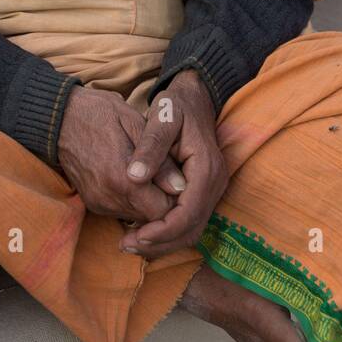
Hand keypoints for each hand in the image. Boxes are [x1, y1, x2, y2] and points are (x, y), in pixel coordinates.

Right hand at [57, 86, 176, 224]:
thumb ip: (159, 160)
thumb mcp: (135, 125)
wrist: (60, 117)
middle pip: (151, 219)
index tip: (179, 180)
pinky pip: (121, 211)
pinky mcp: (91, 203)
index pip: (163, 212)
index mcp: (123, 180)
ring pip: (136, 217)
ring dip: (148, 203)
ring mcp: (99, 203)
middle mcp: (109, 199)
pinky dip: (132, 200)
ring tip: (152, 177)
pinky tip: (134, 180)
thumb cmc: (100, 114)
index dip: (176, 199)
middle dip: (164, 203)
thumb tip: (180, 187)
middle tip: (169, 178)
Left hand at [119, 70, 228, 257]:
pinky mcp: (204, 191)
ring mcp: (212, 189)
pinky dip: (168, 231)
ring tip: (131, 242)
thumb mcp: (162, 116)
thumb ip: (150, 146)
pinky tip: (144, 230)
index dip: (161, 231)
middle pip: (191, 229)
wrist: (196, 97)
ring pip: (191, 229)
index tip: (135, 235)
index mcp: (206, 168)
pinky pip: (189, 220)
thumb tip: (134, 176)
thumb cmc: (177, 104)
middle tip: (127, 245)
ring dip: (163, 241)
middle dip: (160, 243)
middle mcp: (215, 184)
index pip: (187, 214)